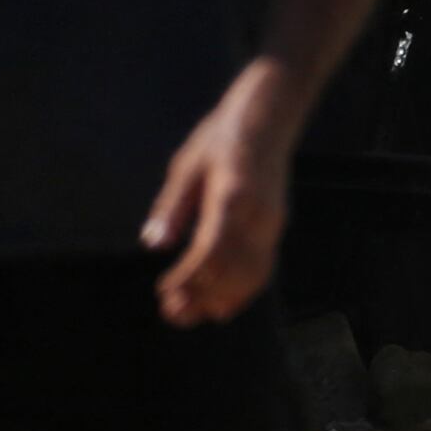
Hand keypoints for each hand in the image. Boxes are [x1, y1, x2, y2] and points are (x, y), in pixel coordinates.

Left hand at [140, 68, 296, 325]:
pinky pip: (264, 267)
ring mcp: (273, 222)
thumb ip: (172, 206)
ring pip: (253, 275)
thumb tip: (153, 243)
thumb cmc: (222, 138)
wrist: (270, 116)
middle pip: (234, 270)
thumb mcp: (186, 165)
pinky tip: (221, 302)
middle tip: (171, 313)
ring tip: (191, 314)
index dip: (187, 278)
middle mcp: (259, 215)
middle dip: (202, 296)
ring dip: (222, 298)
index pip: (211, 252)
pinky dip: (244, 289)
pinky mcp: (277, 225)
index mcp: (233, 197)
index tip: (163, 291)